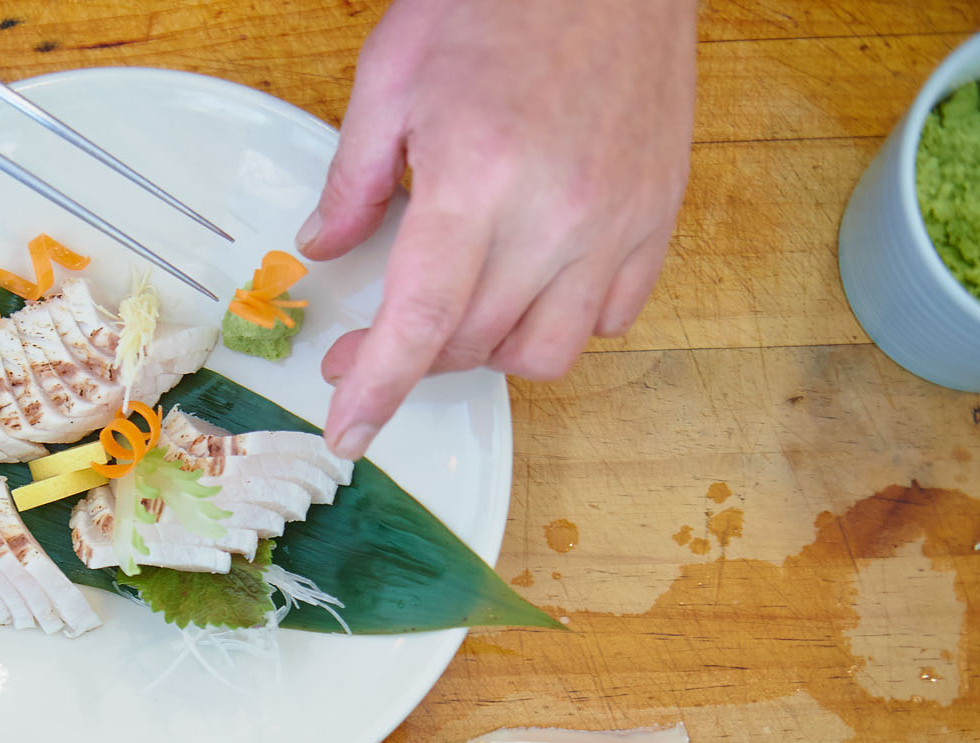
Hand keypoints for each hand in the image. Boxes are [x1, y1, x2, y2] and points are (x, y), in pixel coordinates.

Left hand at [303, 0, 696, 458]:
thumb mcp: (392, 75)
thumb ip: (353, 177)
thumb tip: (322, 247)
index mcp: (479, 178)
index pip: (421, 320)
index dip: (377, 388)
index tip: (348, 430)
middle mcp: (556, 214)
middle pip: (474, 343)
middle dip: (411, 362)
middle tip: (367, 345)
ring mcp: (616, 221)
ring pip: (546, 352)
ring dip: (488, 351)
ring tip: (455, 313)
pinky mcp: (657, 216)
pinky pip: (611, 317)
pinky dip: (562, 323)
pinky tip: (529, 287)